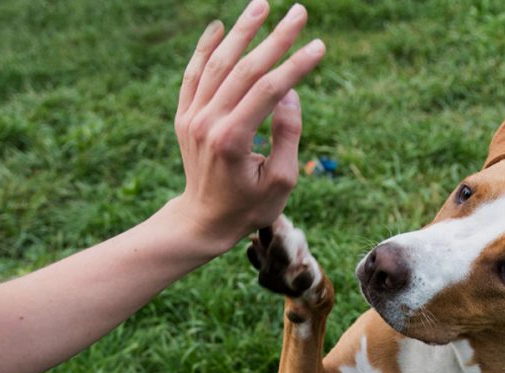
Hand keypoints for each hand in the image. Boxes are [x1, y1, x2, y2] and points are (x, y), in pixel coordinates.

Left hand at [173, 0, 324, 253]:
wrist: (203, 220)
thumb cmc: (250, 205)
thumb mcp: (281, 180)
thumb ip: (287, 133)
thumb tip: (290, 91)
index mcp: (233, 139)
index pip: (268, 89)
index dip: (296, 65)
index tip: (320, 45)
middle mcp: (208, 122)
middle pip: (245, 68)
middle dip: (276, 38)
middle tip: (300, 12)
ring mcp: (192, 117)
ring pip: (218, 63)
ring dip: (242, 31)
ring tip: (263, 5)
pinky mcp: (185, 116)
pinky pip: (194, 74)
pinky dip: (206, 48)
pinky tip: (220, 26)